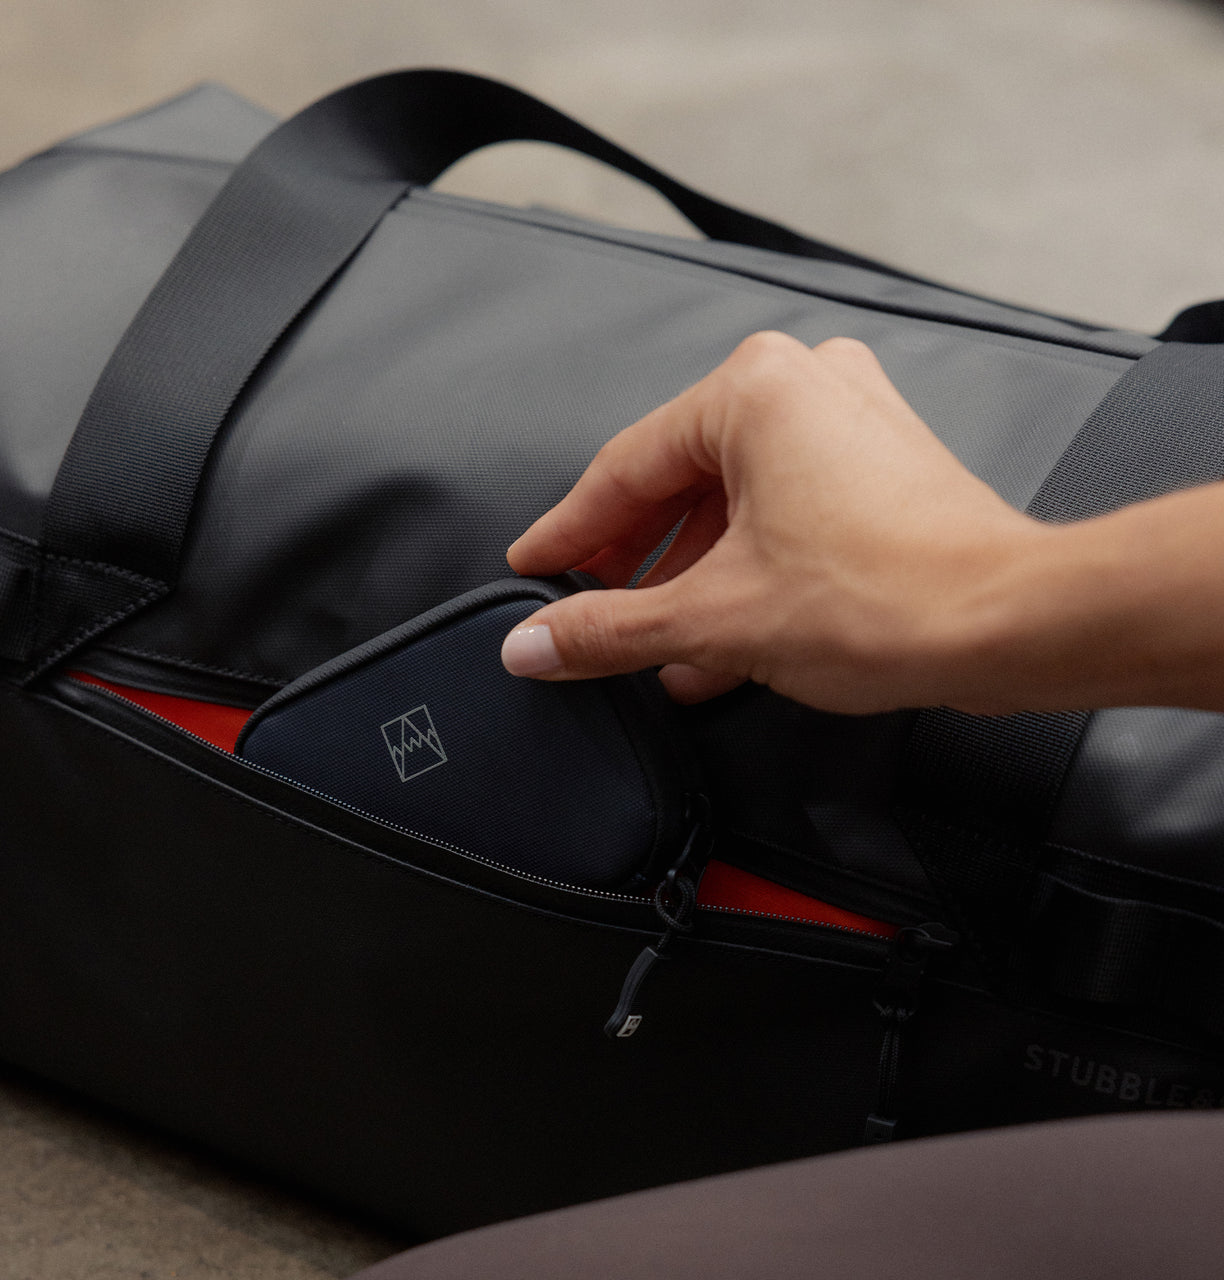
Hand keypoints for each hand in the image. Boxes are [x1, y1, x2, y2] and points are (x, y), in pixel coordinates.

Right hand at [500, 331, 1046, 713]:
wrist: (1014, 625)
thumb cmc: (889, 597)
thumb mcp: (716, 618)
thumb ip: (611, 629)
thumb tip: (535, 644)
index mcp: (753, 392)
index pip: (625, 471)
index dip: (568, 535)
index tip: (534, 571)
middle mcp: (803, 387)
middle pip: (678, 484)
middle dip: (632, 563)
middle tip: (585, 612)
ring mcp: (848, 424)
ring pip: (730, 506)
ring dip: (687, 581)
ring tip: (649, 647)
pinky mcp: (878, 468)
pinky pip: (780, 515)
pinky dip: (743, 573)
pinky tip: (713, 644)